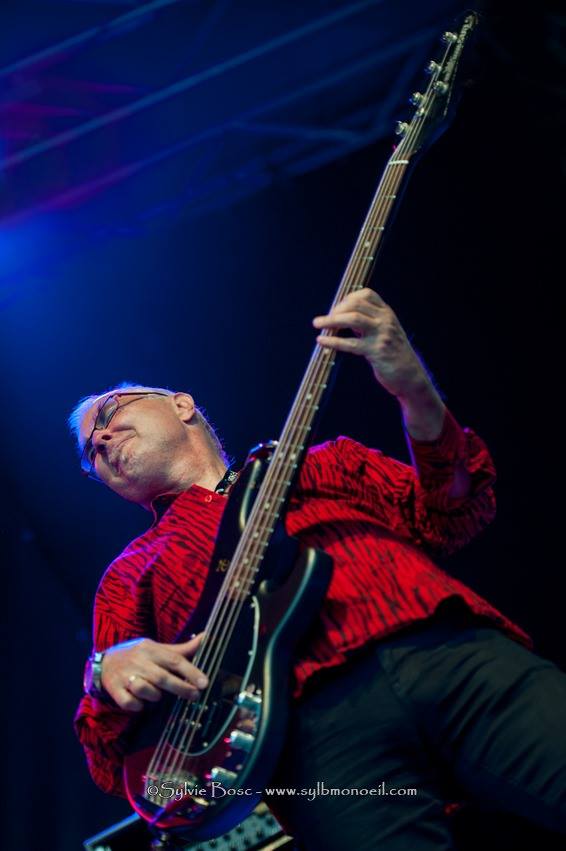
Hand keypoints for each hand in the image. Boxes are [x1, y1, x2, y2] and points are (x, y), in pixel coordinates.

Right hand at [101, 633, 207, 711]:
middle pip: (162, 677)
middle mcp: (138, 661)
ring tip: (157, 695)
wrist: (105, 662)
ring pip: (143, 689)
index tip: (205, 683)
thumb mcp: (158, 649)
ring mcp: (124, 676)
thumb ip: (182, 649)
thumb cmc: (139, 656)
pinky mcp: (114, 690)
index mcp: (150, 649)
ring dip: (154, 695)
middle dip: (180, 688)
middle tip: (195, 696)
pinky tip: (140, 702)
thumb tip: (207, 637)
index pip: (173, 659)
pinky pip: (128, 702)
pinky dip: (137, 705)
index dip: (191, 671)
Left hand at [313, 288, 429, 397]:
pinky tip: (321, 341)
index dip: (347, 298)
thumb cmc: (393, 354)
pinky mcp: (376, 352)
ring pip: (353, 319)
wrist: (410, 375)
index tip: (336, 308)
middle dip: (336, 309)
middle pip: (356, 304)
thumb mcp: (385, 332)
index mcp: (387, 313)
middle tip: (324, 320)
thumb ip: (367, 322)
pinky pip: (350, 344)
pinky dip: (333, 341)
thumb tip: (341, 316)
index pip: (366, 294)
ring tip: (317, 324)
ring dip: (332, 320)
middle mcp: (385, 320)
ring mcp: (382, 335)